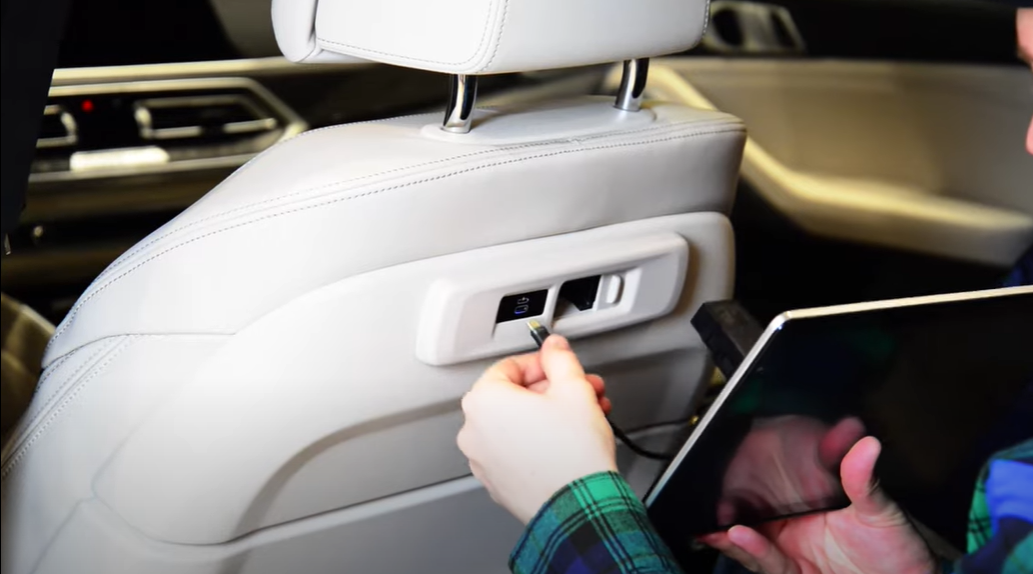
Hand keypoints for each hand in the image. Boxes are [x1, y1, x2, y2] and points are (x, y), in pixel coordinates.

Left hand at [458, 335, 616, 524]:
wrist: (578, 508)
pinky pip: (516, 450)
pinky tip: (568, 441)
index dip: (542, 363)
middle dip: (553, 391)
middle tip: (581, 391)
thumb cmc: (571, 456)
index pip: (509, 366)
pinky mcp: (497, 482)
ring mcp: (483, 460)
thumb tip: (554, 348)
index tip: (561, 366)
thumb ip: (560, 359)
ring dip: (550, 415)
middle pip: (514, 396)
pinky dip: (539, 441)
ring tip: (584, 416)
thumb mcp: (573, 390)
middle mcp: (474, 431)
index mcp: (483, 402)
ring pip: (518, 424)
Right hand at [703, 437, 937, 573]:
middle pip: (751, 515)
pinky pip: (765, 563)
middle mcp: (795, 528)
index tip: (726, 470)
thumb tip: (866, 445)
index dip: (745, 482)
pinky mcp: (792, 573)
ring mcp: (791, 552)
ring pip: (750, 541)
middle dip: (726, 509)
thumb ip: (864, 481)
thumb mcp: (881, 513)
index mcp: (809, 505)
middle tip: (709, 500)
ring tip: (722, 525)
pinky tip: (738, 537)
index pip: (770, 489)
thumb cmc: (900, 554)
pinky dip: (750, 551)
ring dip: (732, 534)